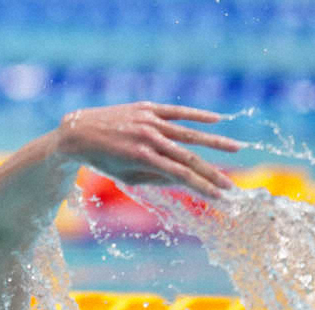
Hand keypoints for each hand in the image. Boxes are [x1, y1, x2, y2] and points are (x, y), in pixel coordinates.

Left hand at [55, 101, 241, 197]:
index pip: (182, 176)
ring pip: (189, 133)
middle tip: (232, 185)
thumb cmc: (102, 160)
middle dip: (213, 173)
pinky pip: (176, 111)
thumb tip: (183, 181)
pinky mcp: (146, 108)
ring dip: (215, 142)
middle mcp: (149, 139)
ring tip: (237, 148)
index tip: (220, 197)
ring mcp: (149, 121)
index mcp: (143, 159)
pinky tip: (217, 119)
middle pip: (189, 158)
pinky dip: (197, 114)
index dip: (203, 187)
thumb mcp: (126, 176)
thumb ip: (156, 178)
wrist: (78, 132)